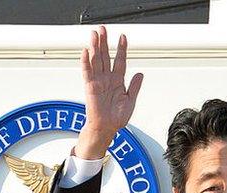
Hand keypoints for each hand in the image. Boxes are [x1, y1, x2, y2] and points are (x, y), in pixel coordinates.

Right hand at [76, 26, 143, 159]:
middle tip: (103, 29)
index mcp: (117, 81)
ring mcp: (98, 82)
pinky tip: (85, 52)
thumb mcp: (130, 101)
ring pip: (96, 61)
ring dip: (94, 47)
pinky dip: (86, 62)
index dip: (121, 49)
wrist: (106, 129)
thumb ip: (134, 87)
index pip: (119, 61)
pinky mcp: (90, 87)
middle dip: (104, 42)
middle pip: (105, 56)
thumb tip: (140, 74)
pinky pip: (87, 72)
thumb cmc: (116, 118)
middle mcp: (107, 79)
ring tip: (94, 35)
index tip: (123, 37)